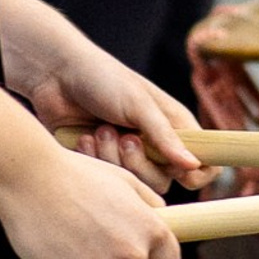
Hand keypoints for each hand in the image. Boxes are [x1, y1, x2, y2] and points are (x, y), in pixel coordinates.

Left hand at [0, 0, 211, 192]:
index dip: (199, 172)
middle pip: (166, 179)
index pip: (204, 161)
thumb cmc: (102, 79)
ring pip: (136, 182)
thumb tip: (194, 165)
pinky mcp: (102, 163)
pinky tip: (83, 138)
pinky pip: (108, 179)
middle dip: (142, 162)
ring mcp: (127, 155)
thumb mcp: (138, 104)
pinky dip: (96, 159)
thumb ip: (165, 137)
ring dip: (115, 158)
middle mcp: (154, 143)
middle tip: (125, 138)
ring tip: (100, 131)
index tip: (181, 171)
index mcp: (173, 124)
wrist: (55, 76)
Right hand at [0, 142, 180, 258]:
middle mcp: (132, 254)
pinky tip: (59, 242)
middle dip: (120, 255)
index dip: (158, 257)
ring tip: (72, 229)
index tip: (147, 252)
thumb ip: (149, 204)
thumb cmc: (76, 174)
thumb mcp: (123, 179)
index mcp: (150, 229)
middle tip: (94, 227)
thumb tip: (161, 217)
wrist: (30, 179)